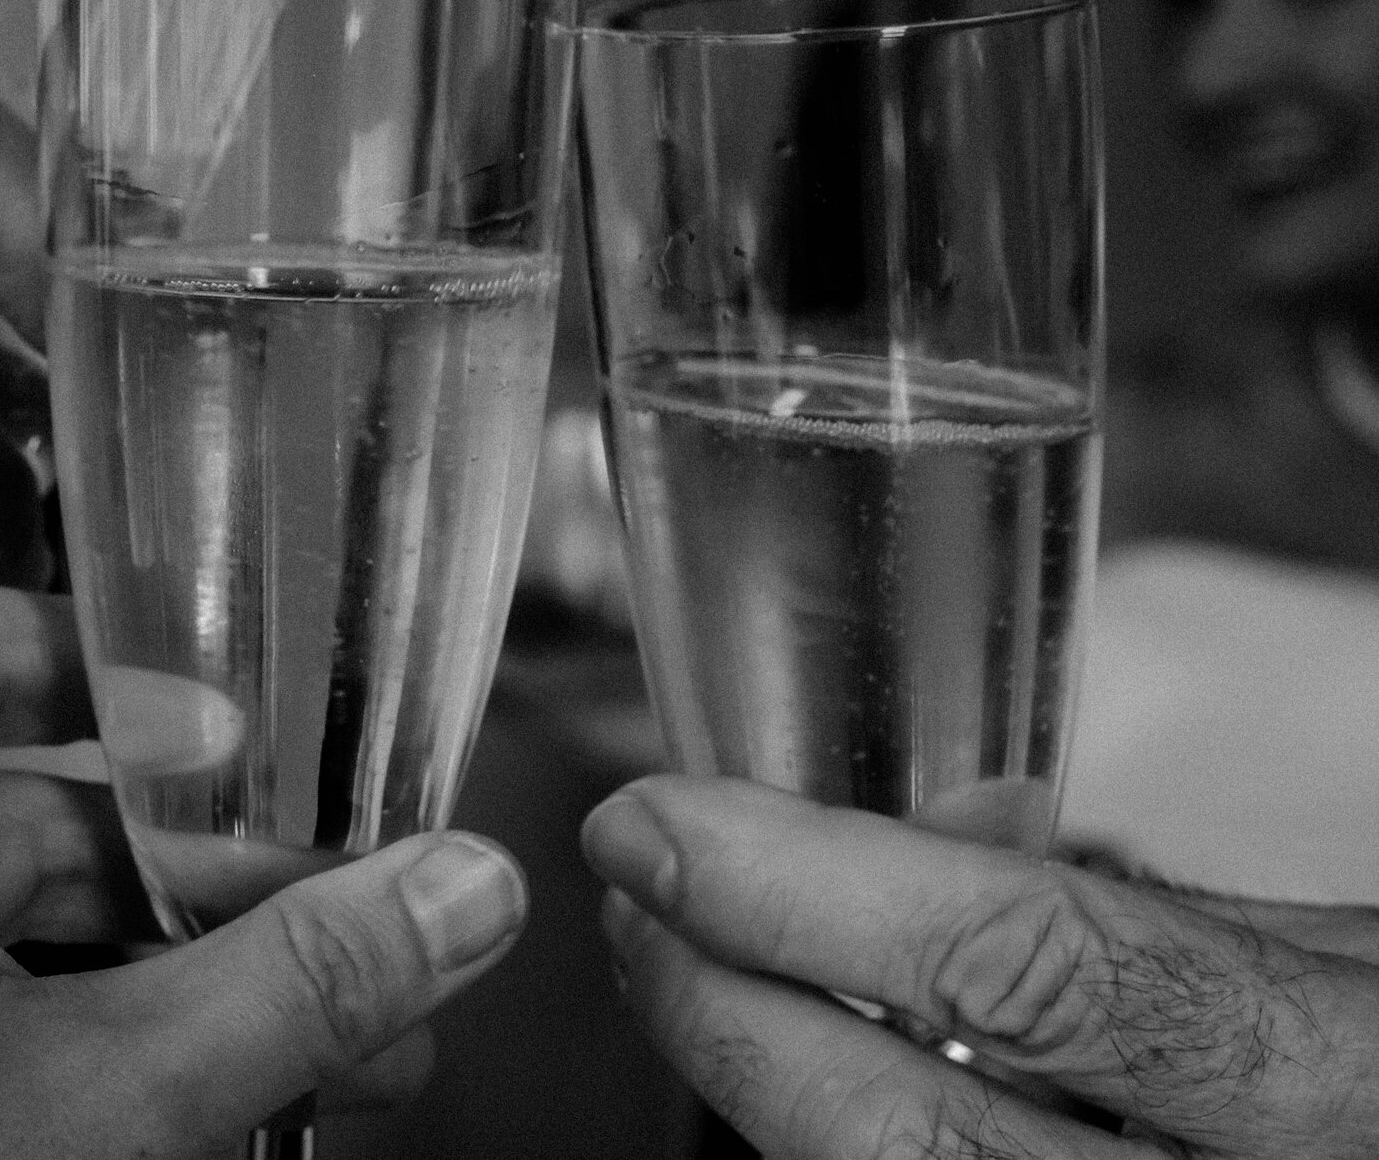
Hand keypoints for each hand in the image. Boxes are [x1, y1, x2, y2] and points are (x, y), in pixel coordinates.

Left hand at [0, 583, 530, 1157]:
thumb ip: (304, 979)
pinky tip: (169, 1125)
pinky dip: (31, 1055)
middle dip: (185, 885)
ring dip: (133, 988)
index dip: (102, 666)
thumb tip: (452, 892)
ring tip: (290, 1054)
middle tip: (319, 925)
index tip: (219, 719)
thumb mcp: (120, 1097)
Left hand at [581, 775, 1378, 1156]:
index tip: (661, 821)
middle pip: (920, 1145)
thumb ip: (1157, 928)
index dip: (813, 890)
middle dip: (732, 1018)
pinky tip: (811, 1090)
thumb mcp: (1349, 969)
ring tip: (695, 984)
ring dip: (764, 1098)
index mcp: (1352, 1073)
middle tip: (640, 904)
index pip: (1042, 965)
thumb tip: (920, 859)